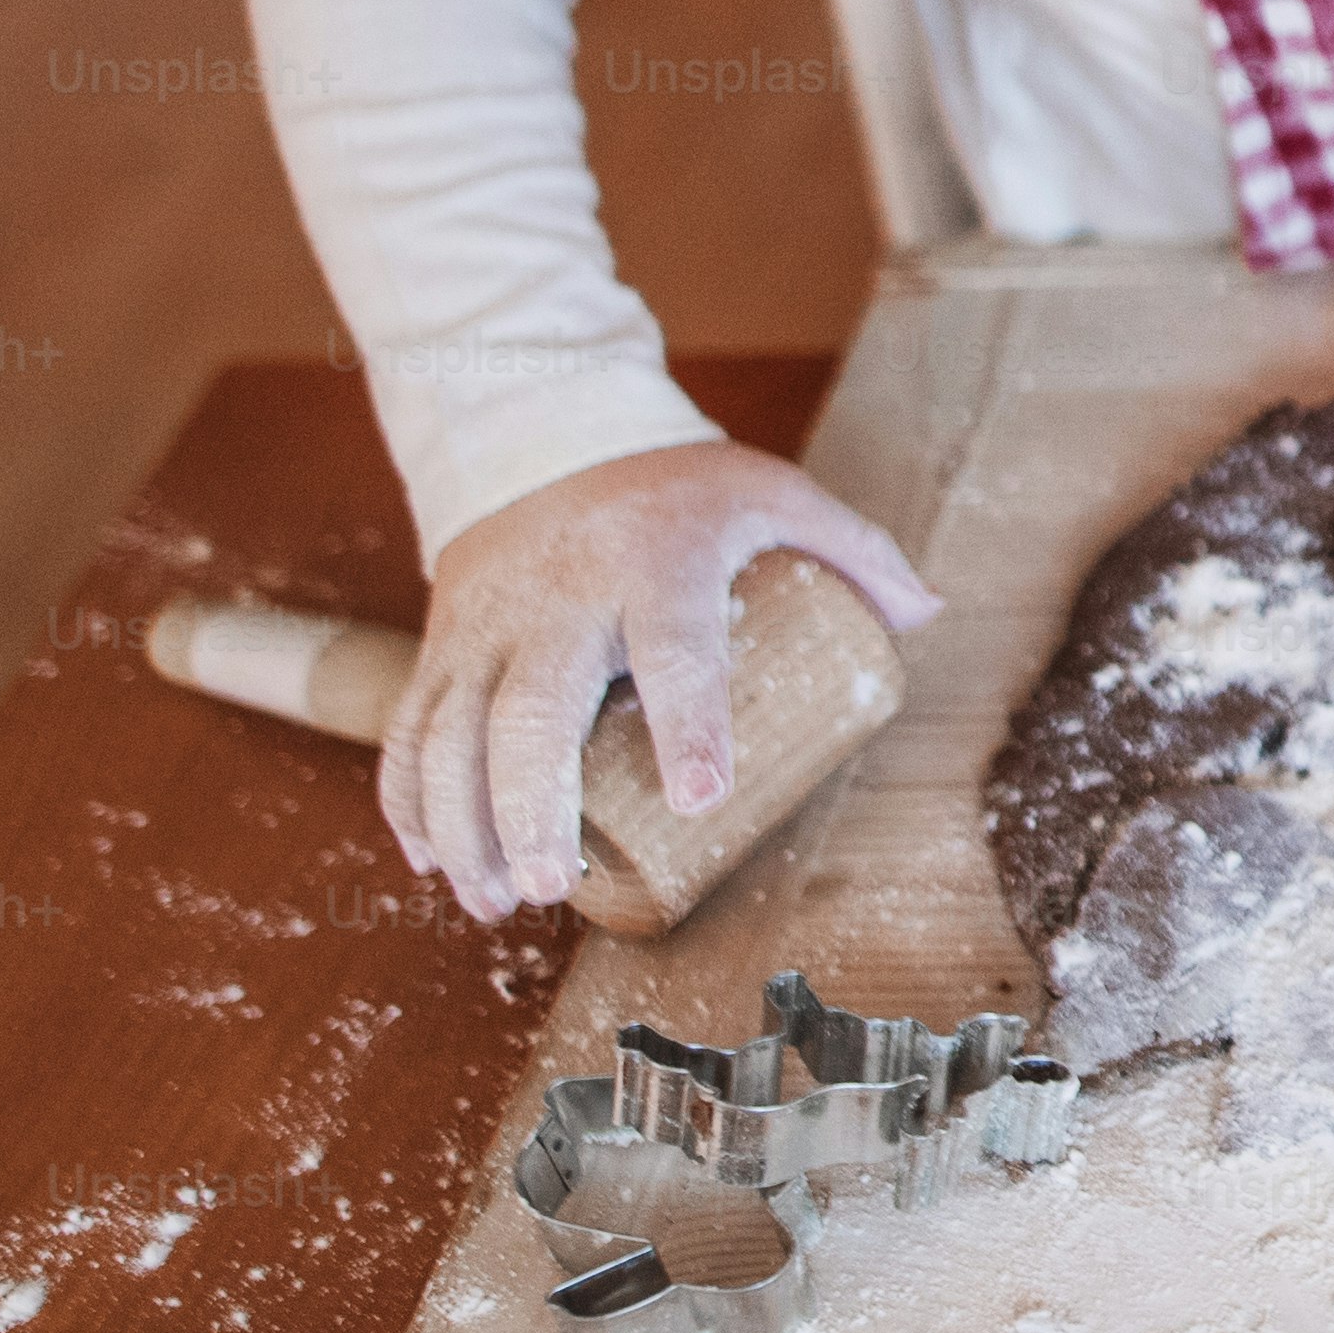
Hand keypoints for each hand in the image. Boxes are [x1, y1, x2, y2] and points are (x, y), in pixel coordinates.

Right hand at [388, 443, 937, 920]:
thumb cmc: (679, 487)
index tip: (704, 795)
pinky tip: (429, 860)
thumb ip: (854, 548)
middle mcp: (561, 598)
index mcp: (656, 563)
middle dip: (532, 806)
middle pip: (534, 710)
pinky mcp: (444, 641)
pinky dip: (406, 798)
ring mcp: (490, 623)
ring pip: (453, 730)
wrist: (548, 431)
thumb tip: (926, 615)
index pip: (676, 648)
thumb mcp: (772, 493)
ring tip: (494, 901)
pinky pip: (410, 725)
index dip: (690, 721)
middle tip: (552, 888)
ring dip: (463, 824)